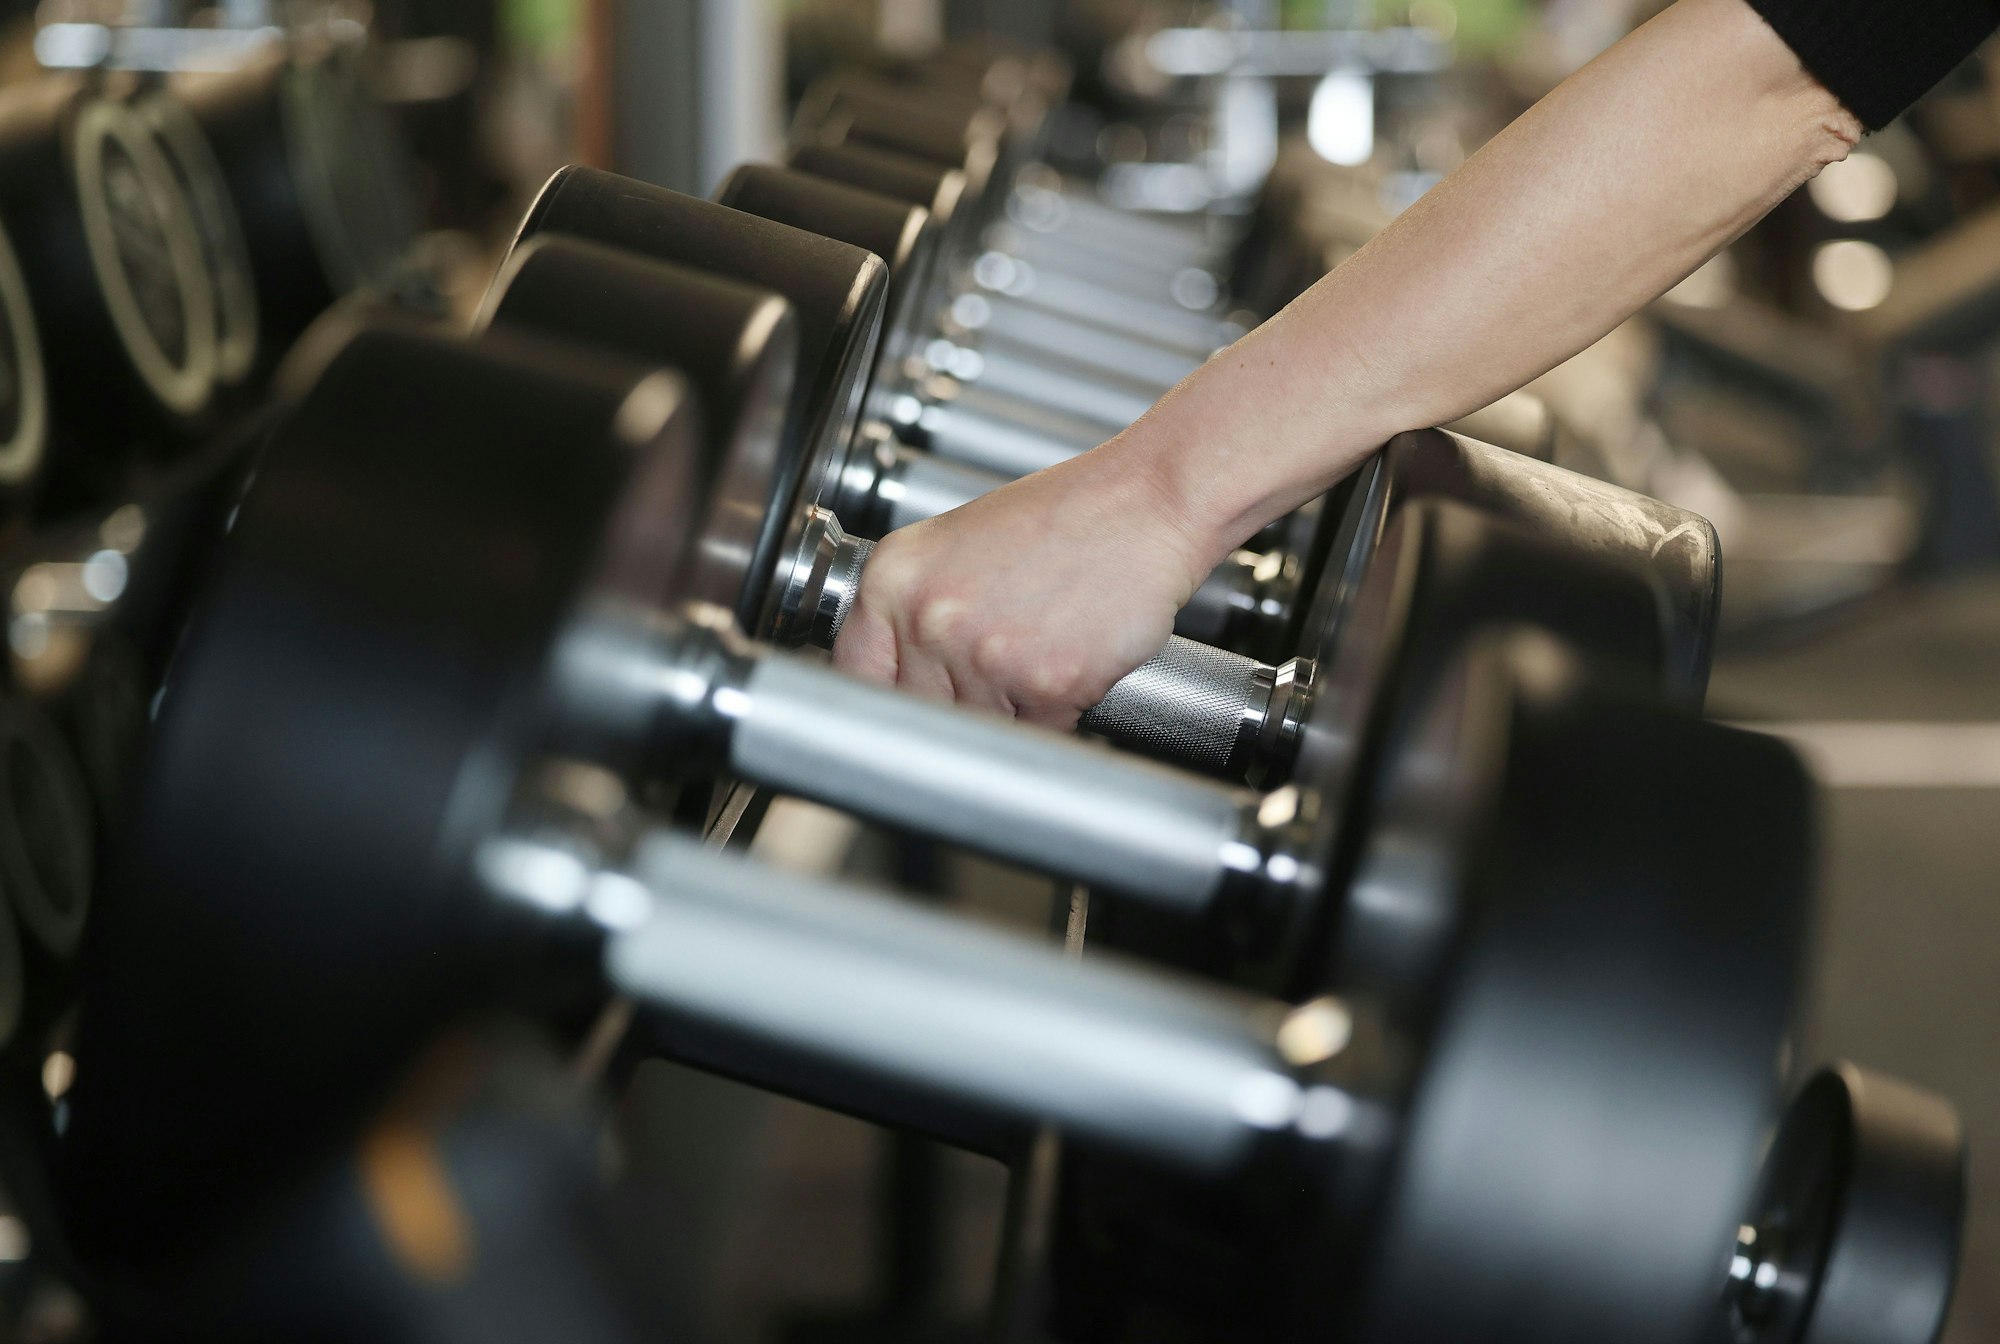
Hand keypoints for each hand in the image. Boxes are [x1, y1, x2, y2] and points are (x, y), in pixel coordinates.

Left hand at [832, 436, 1216, 729]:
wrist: (1147, 503)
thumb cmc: (1065, 519)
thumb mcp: (955, 546)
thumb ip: (912, 611)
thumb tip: (888, 685)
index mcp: (893, 578)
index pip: (852, 678)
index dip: (878, 707)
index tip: (896, 719)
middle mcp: (928, 617)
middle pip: (913, 718)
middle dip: (948, 717)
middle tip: (988, 688)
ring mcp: (984, 655)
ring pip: (973, 735)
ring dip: (1005, 720)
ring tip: (1035, 666)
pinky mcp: (1043, 685)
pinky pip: (1033, 741)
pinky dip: (1052, 723)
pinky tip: (1066, 675)